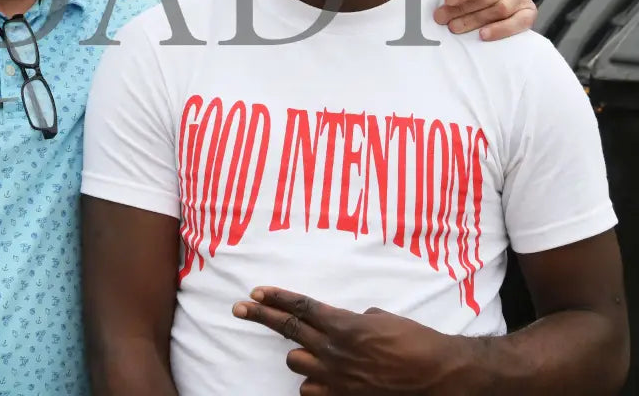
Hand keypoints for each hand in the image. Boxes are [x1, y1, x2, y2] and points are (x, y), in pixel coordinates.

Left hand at [233, 287, 466, 394]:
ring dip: (301, 355)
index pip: (301, 306)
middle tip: (240, 309)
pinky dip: (313, 383)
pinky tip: (322, 378)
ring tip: (312, 352)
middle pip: (288, 329)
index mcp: (344, 324)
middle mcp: (335, 350)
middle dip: (261, 316)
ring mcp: (337, 377)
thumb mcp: (382, 318)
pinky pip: (310, 391)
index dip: (276, 297)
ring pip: (296, 362)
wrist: (438, 375)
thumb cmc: (415, 340)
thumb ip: (354, 319)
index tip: (256, 292)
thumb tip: (344, 323)